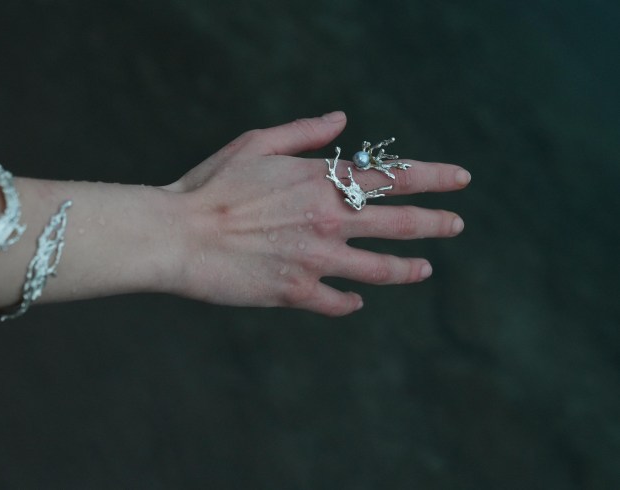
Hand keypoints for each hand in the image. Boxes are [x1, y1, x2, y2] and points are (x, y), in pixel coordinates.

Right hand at [162, 112, 469, 315]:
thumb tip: (342, 121)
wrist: (178, 236)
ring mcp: (317, 260)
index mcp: (321, 182)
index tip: (461, 180)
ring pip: (381, 269)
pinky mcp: (297, 292)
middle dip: (437, 223)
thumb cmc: (211, 186)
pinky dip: (350, 303)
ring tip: (424, 269)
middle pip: (401, 224)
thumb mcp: (256, 144)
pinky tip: (356, 302)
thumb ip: (304, 133)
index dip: (434, 177)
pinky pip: (338, 302)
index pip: (394, 177)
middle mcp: (329, 220)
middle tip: (456, 225)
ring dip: (409, 269)